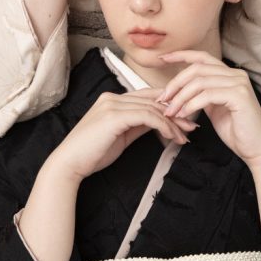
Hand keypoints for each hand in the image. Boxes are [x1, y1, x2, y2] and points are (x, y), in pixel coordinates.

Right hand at [49, 87, 197, 182]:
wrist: (69, 163)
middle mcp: (112, 97)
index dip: (168, 106)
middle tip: (192, 126)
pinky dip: (163, 125)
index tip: (184, 120)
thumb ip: (137, 125)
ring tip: (185, 135)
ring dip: (172, 122)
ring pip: (152, 108)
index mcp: (112, 100)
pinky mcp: (114, 116)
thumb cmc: (91, 154)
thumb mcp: (120, 136)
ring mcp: (112, 105)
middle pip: (152, 100)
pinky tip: (172, 136)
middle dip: (175, 113)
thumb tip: (158, 123)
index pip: (147, 97)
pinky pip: (146, 116)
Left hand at [154, 49, 260, 169]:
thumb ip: (202, 94)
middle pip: (197, 68)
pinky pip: (207, 95)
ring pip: (199, 81)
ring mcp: (239, 83)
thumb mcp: (214, 107)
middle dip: (176, 83)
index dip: (181, 55)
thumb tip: (178, 89)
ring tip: (171, 111)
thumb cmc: (236, 131)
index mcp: (230, 74)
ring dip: (181, 97)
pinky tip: (183, 115)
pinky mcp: (239, 95)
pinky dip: (191, 104)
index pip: (202, 57)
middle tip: (163, 99)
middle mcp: (236, 74)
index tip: (162, 58)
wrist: (257, 150)